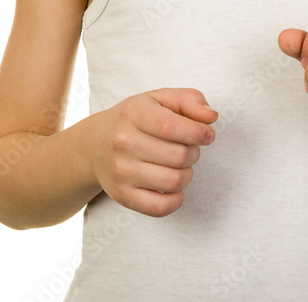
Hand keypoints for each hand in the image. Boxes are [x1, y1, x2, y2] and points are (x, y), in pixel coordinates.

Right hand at [91, 88, 217, 216]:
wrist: (95, 144)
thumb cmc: (135, 119)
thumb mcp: (159, 99)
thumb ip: (190, 100)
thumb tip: (211, 117)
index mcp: (133, 113)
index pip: (173, 126)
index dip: (199, 133)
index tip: (207, 135)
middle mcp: (123, 142)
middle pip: (180, 156)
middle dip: (194, 153)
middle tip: (189, 148)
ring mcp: (120, 172)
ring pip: (174, 182)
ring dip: (187, 174)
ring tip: (180, 165)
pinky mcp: (122, 196)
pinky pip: (161, 208)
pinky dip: (177, 200)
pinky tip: (174, 186)